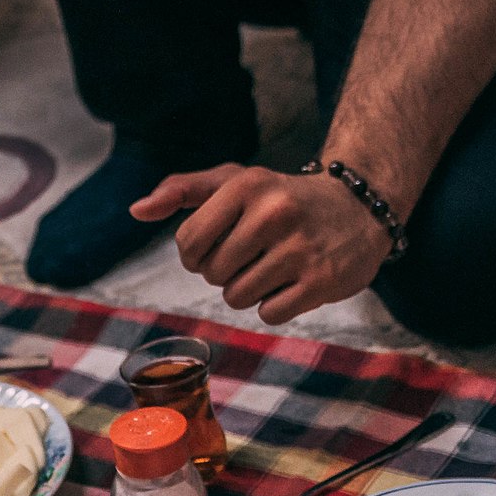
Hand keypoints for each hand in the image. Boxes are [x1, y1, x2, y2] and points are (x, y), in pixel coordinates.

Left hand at [132, 165, 393, 322]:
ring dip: (249, 290)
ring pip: (237, 297)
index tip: (218, 244)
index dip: (196, 254)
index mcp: (245, 185)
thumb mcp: (235, 181)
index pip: (187, 243)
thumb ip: (182, 190)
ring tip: (274, 266)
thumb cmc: (282, 197)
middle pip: (212, 273)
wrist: (359, 208)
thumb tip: (137, 211)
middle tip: (254, 254)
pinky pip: (268, 314)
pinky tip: (294, 282)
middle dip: (225, 271)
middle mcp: (273, 213)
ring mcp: (299, 248)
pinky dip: (275, 305)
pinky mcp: (321, 282)